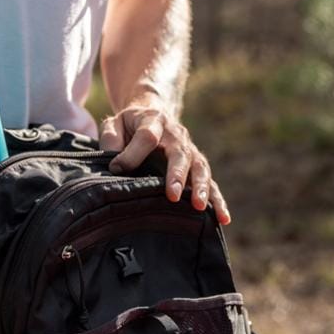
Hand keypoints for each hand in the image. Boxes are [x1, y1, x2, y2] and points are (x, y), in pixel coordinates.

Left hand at [99, 98, 230, 223]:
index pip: (147, 136)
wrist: (151, 115)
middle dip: (177, 175)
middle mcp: (176, 135)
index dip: (133, 153)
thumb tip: (116, 166)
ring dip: (201, 188)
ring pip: (200, 168)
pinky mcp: (197, 166)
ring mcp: (190, 150)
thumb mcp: (114, 125)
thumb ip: (111, 139)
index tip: (118, 168)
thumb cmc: (129, 126)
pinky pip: (210, 182)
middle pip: (180, 153)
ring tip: (199, 206)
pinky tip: (222, 218)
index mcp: (153, 120)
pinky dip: (217, 200)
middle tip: (173, 194)